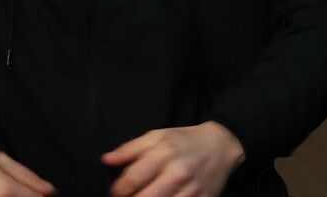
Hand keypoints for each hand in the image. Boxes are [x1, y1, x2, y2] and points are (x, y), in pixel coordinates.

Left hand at [103, 123, 244, 196]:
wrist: (220, 146)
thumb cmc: (184, 140)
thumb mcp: (157, 136)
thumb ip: (130, 149)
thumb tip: (106, 159)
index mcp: (164, 154)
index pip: (134, 177)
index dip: (119, 189)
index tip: (115, 191)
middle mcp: (177, 174)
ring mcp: (192, 191)